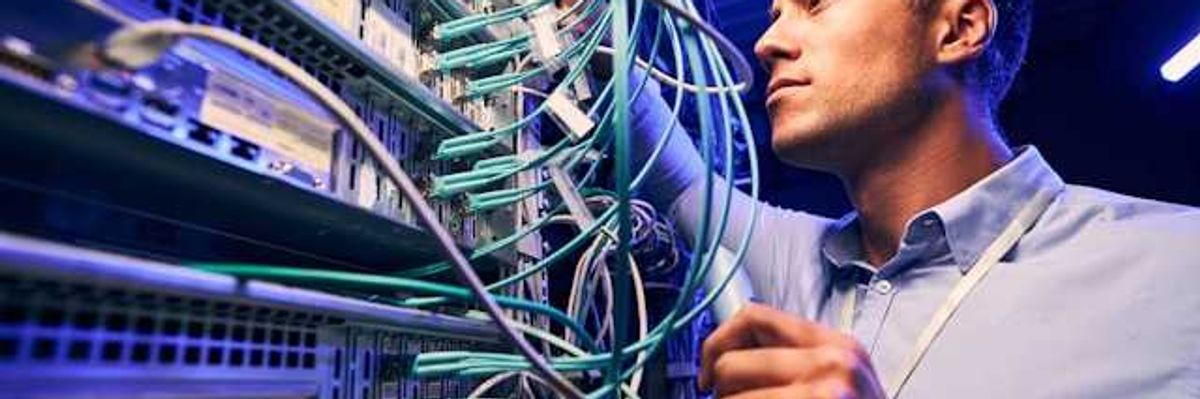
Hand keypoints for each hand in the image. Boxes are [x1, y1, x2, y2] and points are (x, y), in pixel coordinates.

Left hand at [699, 303, 886, 398]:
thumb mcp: (837, 380)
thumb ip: (790, 360)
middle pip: (732, 364)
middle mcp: (833, 364)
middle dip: (722, 393)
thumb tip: (723, 353)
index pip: (754, 316)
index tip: (708, 368)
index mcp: (837, 345)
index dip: (717, 342)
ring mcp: (825, 393)